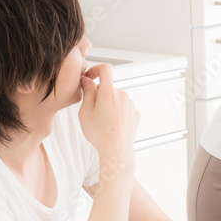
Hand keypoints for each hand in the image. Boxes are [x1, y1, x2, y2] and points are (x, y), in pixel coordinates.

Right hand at [78, 63, 138, 182]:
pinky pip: (123, 107)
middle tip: (92, 109)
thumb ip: (87, 92)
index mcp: (109, 92)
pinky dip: (117, 112)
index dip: (95, 69)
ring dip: (109, 104)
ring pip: (116, 98)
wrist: (116, 151)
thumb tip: (87, 81)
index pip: (105, 69)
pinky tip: (111, 124)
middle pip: (109, 87)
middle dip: (100, 94)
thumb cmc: (100, 134)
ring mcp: (130, 104)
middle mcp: (122, 95)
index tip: (90, 76)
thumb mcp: (85, 112)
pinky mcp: (135, 113)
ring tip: (102, 121)